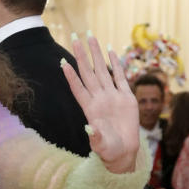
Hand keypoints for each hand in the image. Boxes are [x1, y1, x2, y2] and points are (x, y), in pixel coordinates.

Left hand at [61, 37, 139, 172]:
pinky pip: (120, 77)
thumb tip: (88, 130)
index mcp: (91, 110)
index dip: (71, 76)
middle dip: (82, 55)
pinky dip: (116, 63)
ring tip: (90, 37)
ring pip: (103, 70)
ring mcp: (112, 96)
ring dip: (96, 54)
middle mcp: (99, 99)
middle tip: (75, 37)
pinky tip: (110, 50)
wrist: (124, 152)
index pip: (78, 88)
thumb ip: (95, 137)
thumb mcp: (101, 146)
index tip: (62, 62)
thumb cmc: (109, 151)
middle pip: (88, 73)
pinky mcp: (126, 97)